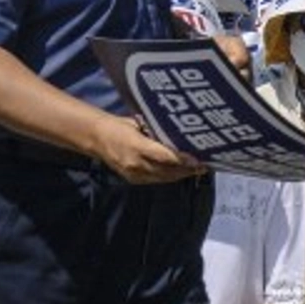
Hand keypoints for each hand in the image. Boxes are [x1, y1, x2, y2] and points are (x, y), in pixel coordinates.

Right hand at [89, 115, 205, 184]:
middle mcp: (136, 163)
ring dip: (181, 174)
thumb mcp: (139, 123)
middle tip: (206, 164)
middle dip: (187, 169)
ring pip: (163, 178)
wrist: (98, 139)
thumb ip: (157, 130)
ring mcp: (134, 174)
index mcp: (137, 146)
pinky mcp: (133, 180)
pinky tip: (182, 171)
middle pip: (166, 170)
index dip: (182, 159)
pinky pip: (156, 180)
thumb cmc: (122, 125)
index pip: (164, 156)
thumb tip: (180, 131)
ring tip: (198, 169)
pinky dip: (170, 176)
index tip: (199, 159)